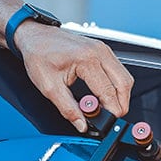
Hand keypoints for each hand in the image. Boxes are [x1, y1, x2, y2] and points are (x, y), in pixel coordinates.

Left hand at [13, 22, 134, 132]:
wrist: (35, 36)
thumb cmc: (39, 55)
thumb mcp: (49, 86)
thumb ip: (67, 108)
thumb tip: (82, 124)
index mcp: (86, 59)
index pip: (108, 91)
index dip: (110, 111)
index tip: (107, 123)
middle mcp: (99, 52)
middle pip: (124, 83)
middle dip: (121, 104)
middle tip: (111, 118)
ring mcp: (103, 49)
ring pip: (125, 77)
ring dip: (120, 95)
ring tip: (107, 108)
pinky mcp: (102, 50)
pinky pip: (118, 71)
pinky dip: (116, 86)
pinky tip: (104, 95)